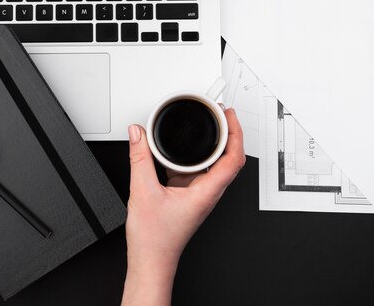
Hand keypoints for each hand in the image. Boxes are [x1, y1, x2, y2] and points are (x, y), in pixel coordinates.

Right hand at [121, 109, 244, 305]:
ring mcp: (198, 194)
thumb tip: (138, 134)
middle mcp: (207, 193)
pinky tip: (179, 148)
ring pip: (212, 164)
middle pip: (228, 158)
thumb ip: (139, 159)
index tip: (229, 115)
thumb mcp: (142, 191)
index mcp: (206, 192)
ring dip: (211, 144)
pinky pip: (195, 170)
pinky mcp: (187, 195)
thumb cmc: (154, 239)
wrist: (150, 260)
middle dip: (227, 132)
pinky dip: (192, 155)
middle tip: (220, 113)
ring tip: (205, 125)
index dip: (235, 133)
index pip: (233, 158)